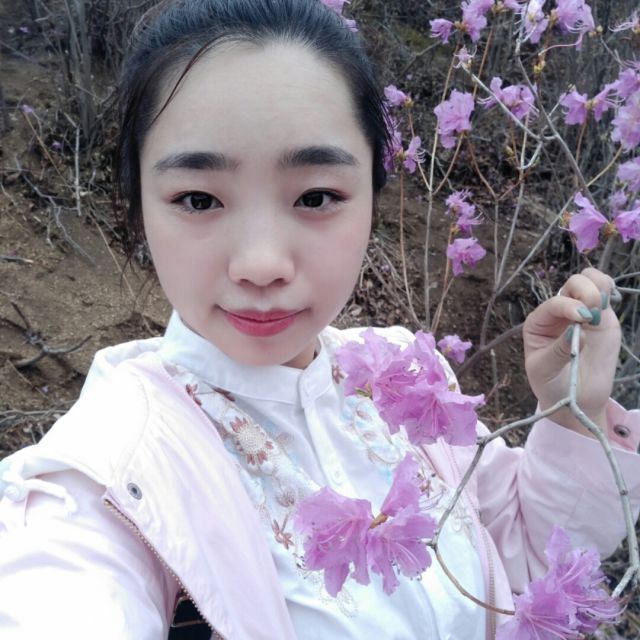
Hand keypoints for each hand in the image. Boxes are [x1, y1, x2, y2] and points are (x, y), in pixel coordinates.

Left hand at [523, 268, 620, 436]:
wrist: (574, 400)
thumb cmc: (551, 384)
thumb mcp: (545, 371)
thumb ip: (559, 350)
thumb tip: (579, 331)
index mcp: (539, 322)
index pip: (554, 303)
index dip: (568, 306)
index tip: (582, 319)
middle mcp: (559, 313)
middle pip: (573, 284)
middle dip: (585, 291)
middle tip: (593, 314)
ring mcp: (582, 313)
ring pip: (590, 281)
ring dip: (598, 286)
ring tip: (601, 307)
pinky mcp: (603, 319)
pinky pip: (605, 293)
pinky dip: (609, 289)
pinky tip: (610, 300)